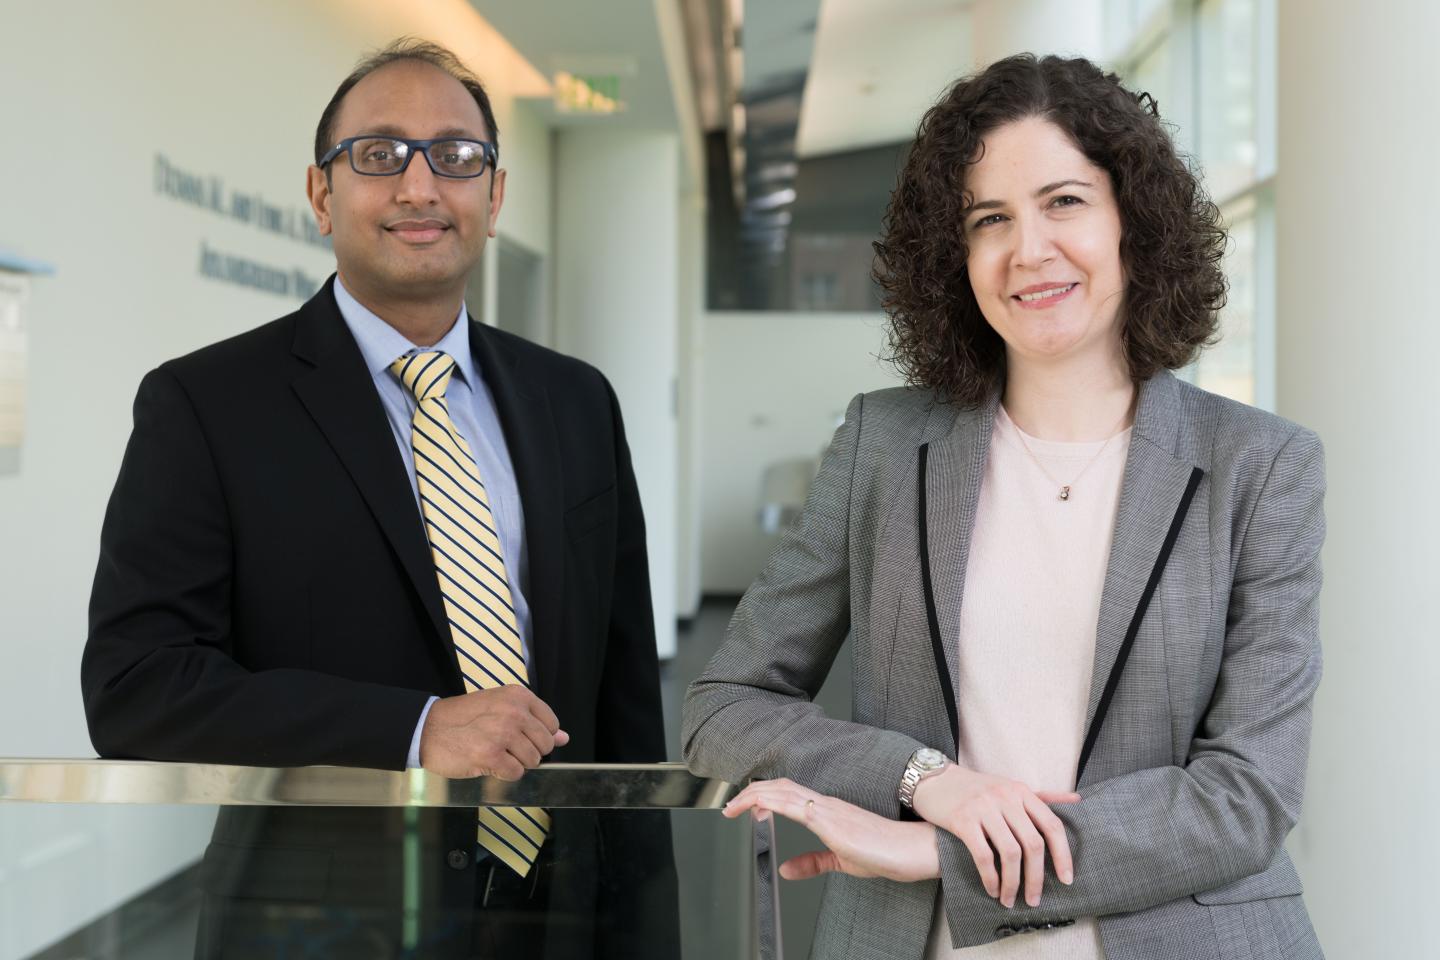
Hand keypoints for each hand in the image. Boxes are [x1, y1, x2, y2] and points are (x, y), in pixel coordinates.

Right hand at [418, 686, 569, 779]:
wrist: (427, 728)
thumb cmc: (463, 718)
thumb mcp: (500, 708)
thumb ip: (534, 721)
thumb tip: (564, 737)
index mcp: (518, 696)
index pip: (551, 724)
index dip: (538, 736)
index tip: (519, 736)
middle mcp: (514, 712)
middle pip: (545, 745)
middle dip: (528, 751)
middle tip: (504, 746)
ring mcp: (503, 733)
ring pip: (533, 761)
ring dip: (515, 763)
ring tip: (494, 752)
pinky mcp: (491, 755)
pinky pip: (516, 773)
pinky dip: (504, 774)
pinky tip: (488, 762)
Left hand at [724, 778, 940, 883]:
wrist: (913, 849)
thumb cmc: (886, 852)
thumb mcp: (841, 860)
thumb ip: (813, 862)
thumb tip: (786, 869)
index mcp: (828, 811)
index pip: (788, 795)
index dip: (763, 796)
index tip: (743, 807)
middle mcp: (825, 804)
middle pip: (780, 788)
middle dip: (751, 794)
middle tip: (729, 806)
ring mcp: (828, 809)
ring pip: (783, 792)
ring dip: (755, 796)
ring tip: (734, 806)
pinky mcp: (831, 820)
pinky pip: (796, 805)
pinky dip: (772, 802)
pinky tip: (758, 808)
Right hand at [912, 764, 1078, 908]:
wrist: (934, 780)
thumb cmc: (975, 788)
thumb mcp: (1009, 787)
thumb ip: (1041, 796)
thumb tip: (1076, 799)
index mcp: (1021, 791)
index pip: (1052, 825)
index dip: (1063, 855)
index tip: (1066, 880)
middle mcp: (1005, 797)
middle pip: (1033, 844)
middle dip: (1036, 877)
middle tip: (1034, 899)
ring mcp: (983, 807)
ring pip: (1010, 853)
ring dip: (1013, 883)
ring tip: (1010, 899)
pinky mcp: (962, 819)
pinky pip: (983, 856)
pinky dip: (991, 878)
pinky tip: (992, 889)